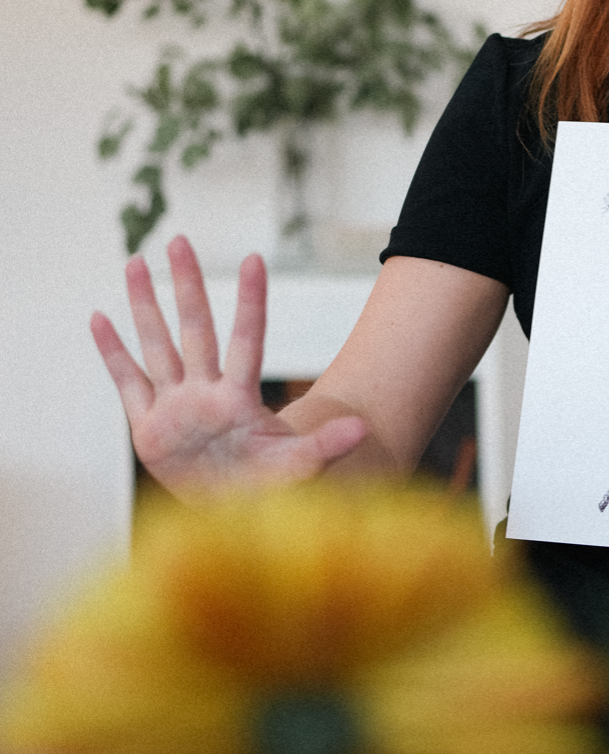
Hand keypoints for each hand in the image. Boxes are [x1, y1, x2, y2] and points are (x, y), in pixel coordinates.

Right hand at [91, 235, 366, 495]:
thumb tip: (365, 429)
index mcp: (240, 399)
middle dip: (187, 286)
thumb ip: (324, 448)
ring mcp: (175, 405)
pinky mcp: (148, 427)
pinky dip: (112, 352)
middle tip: (179, 239)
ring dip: (145, 305)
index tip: (255, 259)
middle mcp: (206, 391)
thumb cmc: (268, 486)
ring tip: (136, 262)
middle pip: (195, 329)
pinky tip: (99, 318)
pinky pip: (128, 382)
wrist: (233, 513)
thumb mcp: (297, 469)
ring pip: (157, 345)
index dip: (251, 302)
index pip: (248, 339)